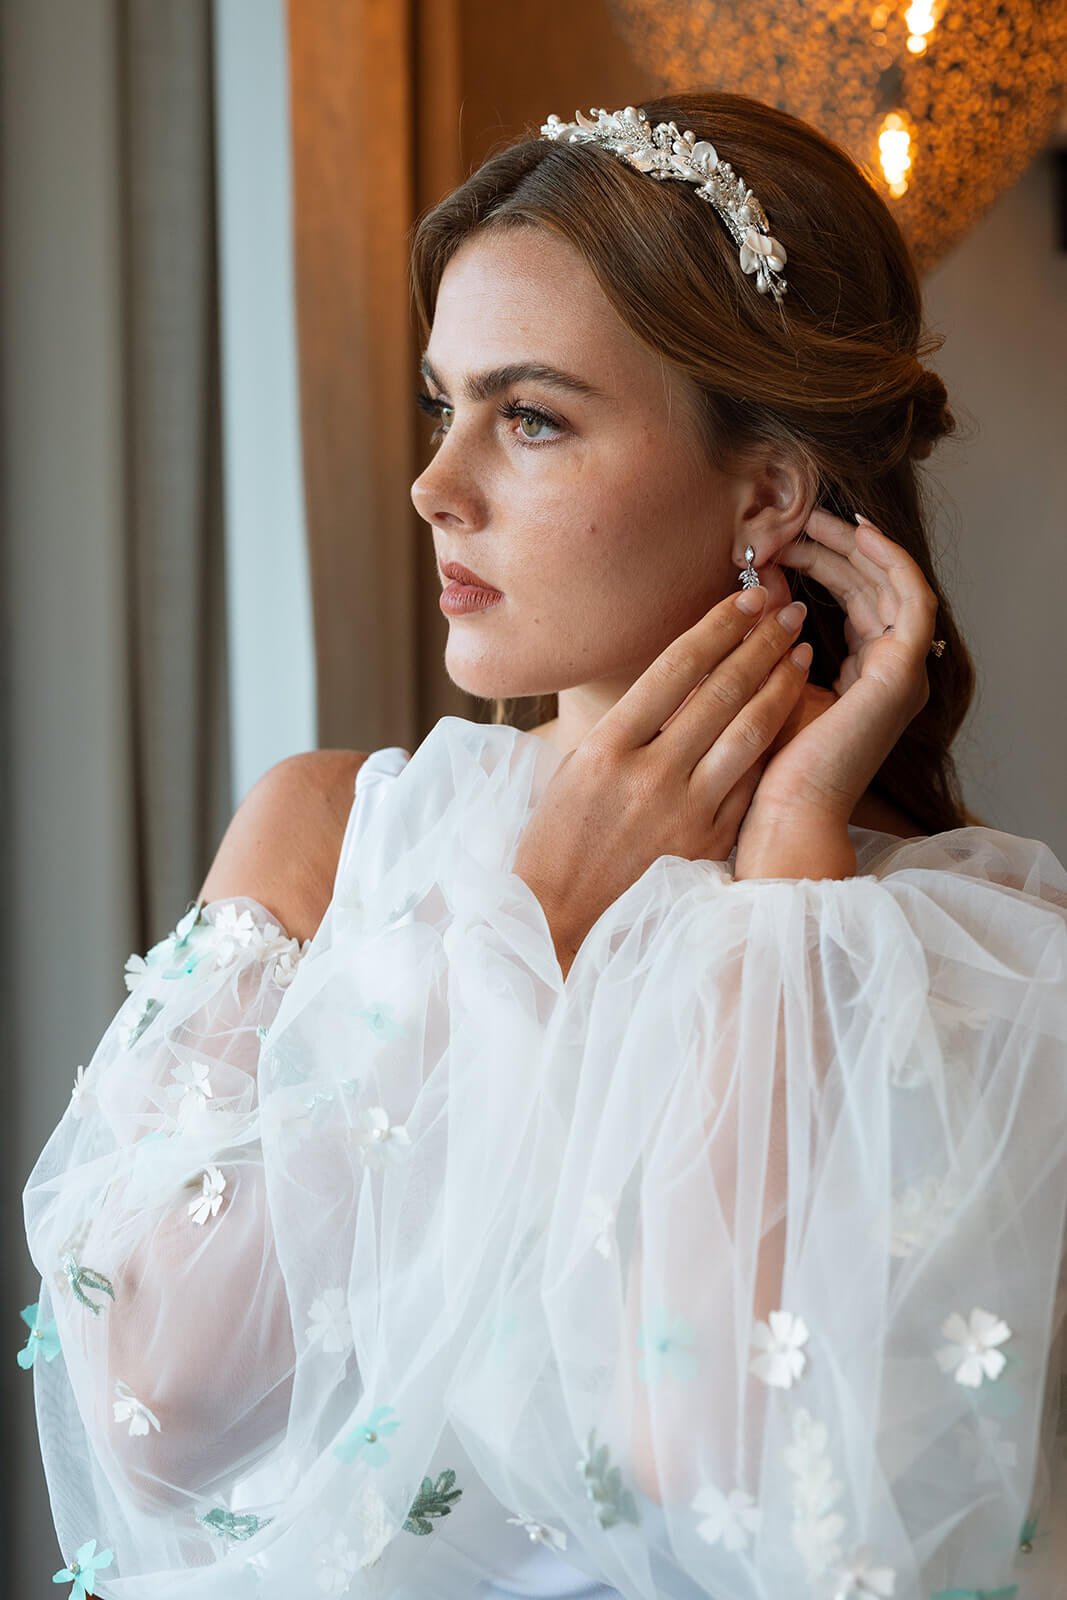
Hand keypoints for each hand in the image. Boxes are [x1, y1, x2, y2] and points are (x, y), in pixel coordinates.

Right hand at [512, 582, 811, 975]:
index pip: (676, 667)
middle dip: (760, 641)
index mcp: (607, 747)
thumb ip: (625, 727)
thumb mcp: (575, 769)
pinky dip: (774, 739)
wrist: (559, 920)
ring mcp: (685, 809)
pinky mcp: (709, 841)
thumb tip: (674, 680)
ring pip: (747, 731)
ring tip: (801, 648)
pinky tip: (792, 711)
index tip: (746, 597)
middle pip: (720, 690)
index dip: (718, 625)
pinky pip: (751, 779)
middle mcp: (650, 773)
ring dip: (780, 682)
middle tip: (788, 607)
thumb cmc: (557, 840)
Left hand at [737, 509, 937, 859]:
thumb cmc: (770, 763)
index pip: (855, 601)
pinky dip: (890, 559)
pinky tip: (858, 532)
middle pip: (874, 587)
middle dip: (837, 548)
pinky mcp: (903, 673)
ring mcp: (904, 673)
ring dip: (857, 546)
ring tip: (817, 518)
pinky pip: (912, 598)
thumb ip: (773, 637)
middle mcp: (893, 672)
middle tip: (797, 518)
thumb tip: (763, 587)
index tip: (781, 541)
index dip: (822, 564)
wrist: (785, 812)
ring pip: (892, 584)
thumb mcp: (770, 682)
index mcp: (866, 677)